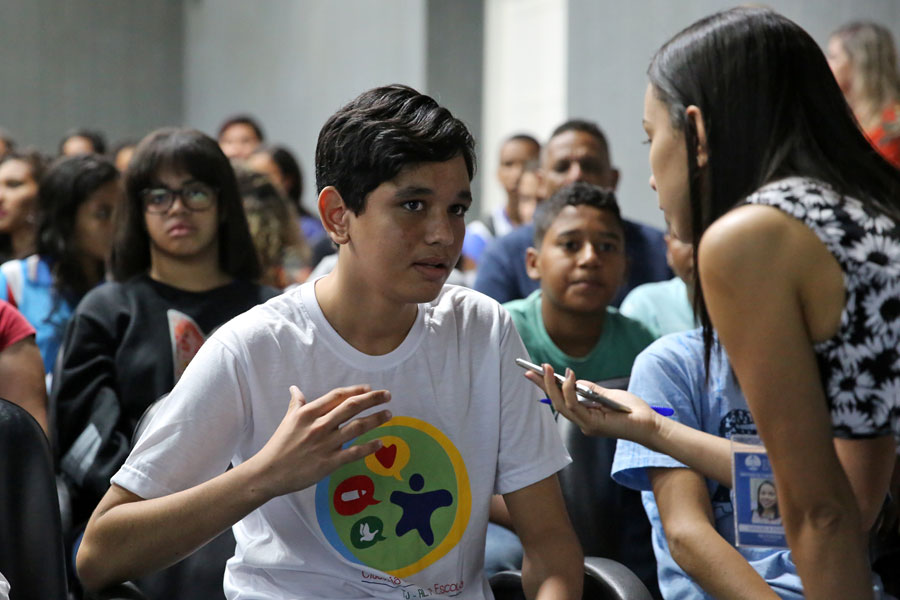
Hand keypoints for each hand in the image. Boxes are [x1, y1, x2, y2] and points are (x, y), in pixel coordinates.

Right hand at [251, 384, 390, 498]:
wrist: (268, 473)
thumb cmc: (278, 445)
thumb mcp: (287, 420)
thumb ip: (296, 403)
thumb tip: (294, 388)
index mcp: (309, 413)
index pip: (337, 396)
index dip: (355, 390)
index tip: (369, 388)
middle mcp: (319, 425)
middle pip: (351, 407)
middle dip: (372, 399)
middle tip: (388, 395)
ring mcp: (326, 444)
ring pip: (357, 428)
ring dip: (375, 419)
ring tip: (388, 414)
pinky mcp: (329, 463)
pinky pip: (354, 452)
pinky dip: (369, 447)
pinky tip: (380, 443)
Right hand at [524, 364, 659, 442]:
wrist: (649, 424)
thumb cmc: (632, 411)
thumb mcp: (608, 395)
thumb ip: (590, 389)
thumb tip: (572, 380)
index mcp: (585, 416)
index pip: (561, 401)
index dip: (546, 388)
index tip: (534, 373)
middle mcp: (582, 422)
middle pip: (556, 403)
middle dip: (543, 386)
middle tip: (532, 370)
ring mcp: (586, 425)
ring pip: (562, 405)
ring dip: (552, 386)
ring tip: (547, 369)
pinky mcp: (592, 424)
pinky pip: (574, 406)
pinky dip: (569, 391)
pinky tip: (568, 377)